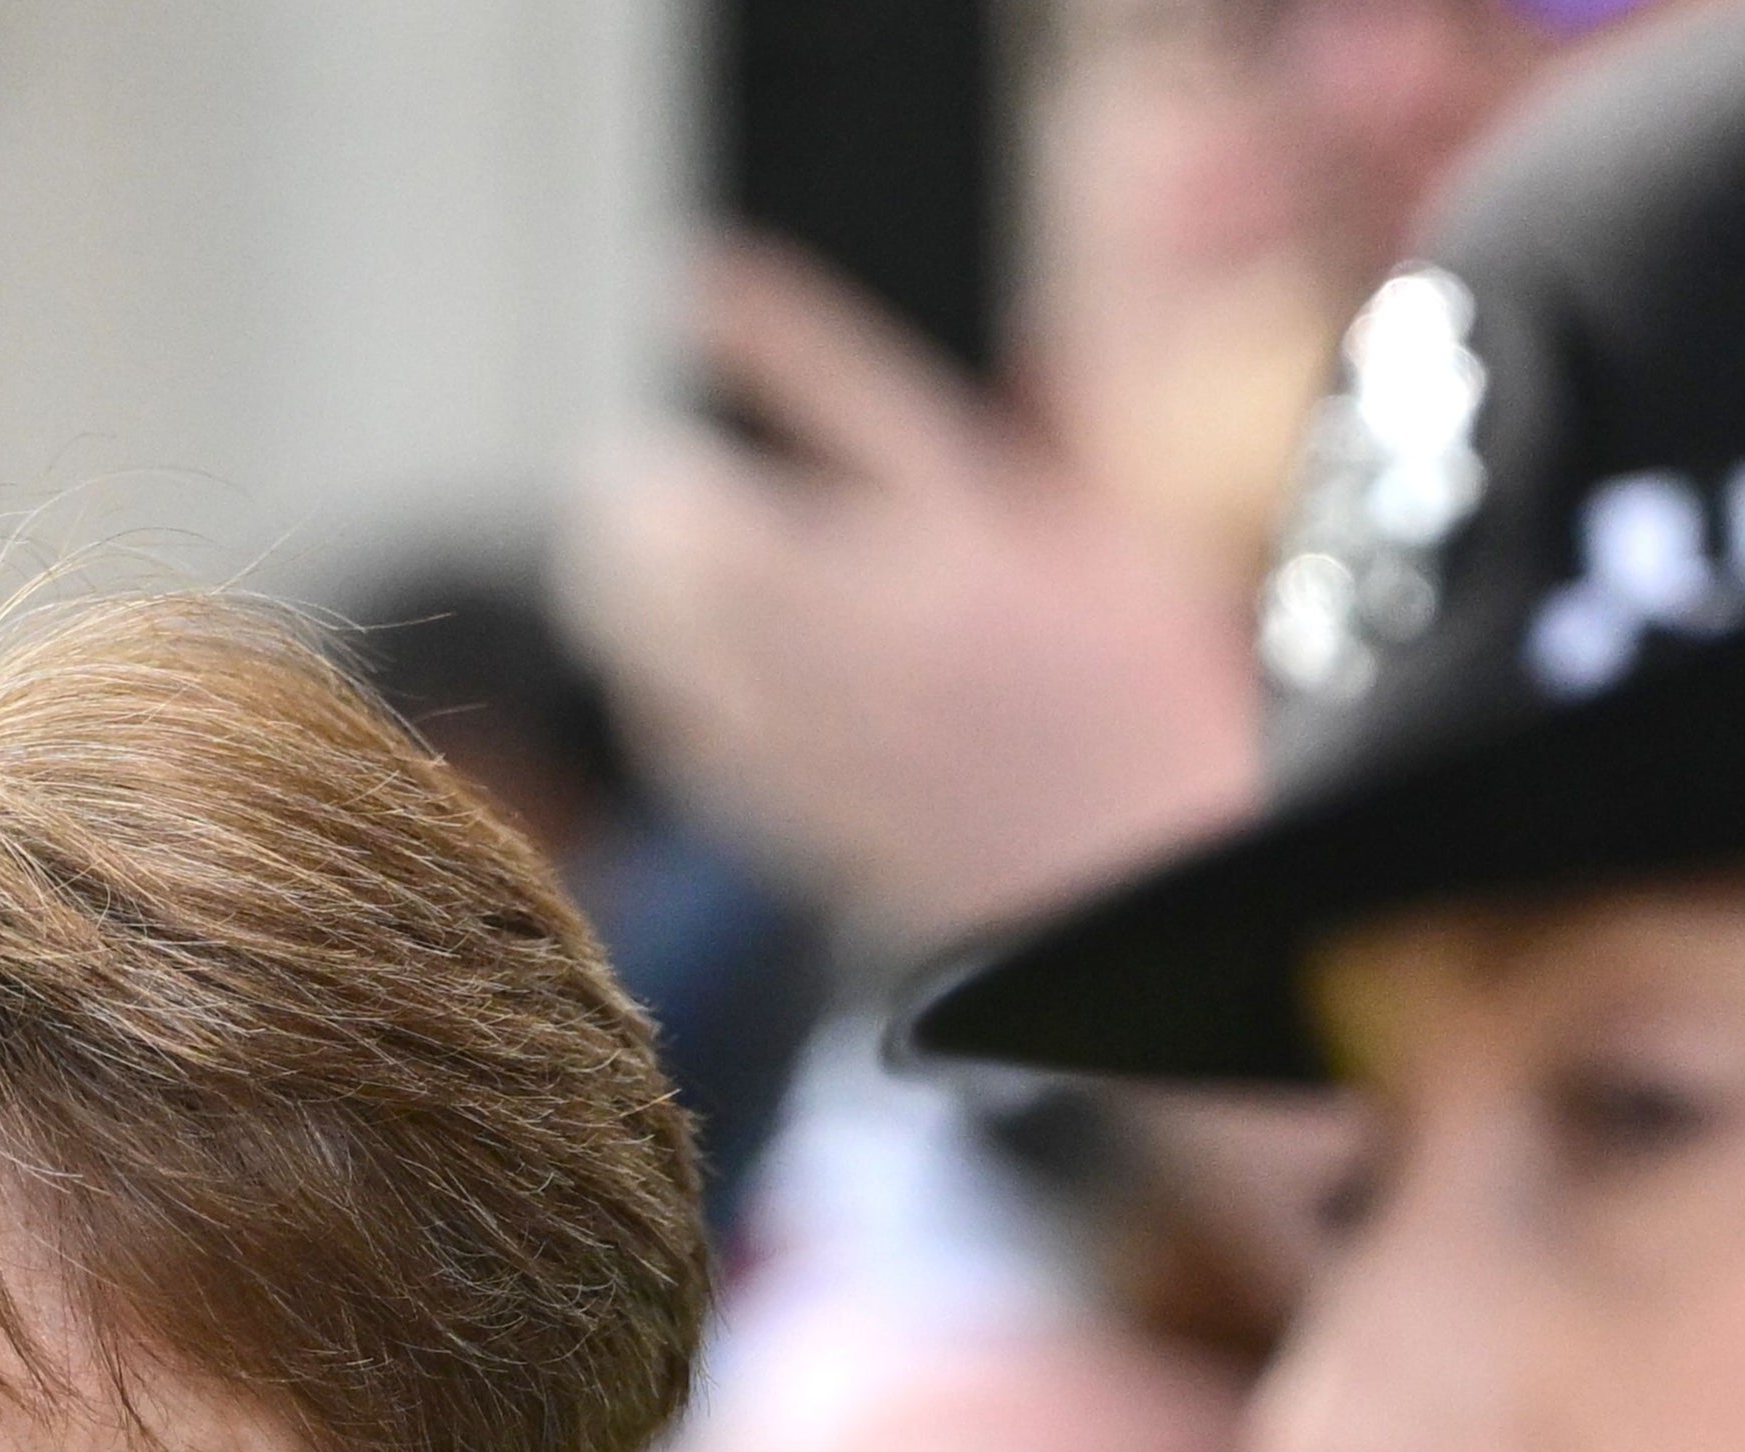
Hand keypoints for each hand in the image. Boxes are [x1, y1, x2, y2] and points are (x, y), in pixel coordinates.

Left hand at [557, 242, 1265, 947]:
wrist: (1143, 882)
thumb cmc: (1143, 712)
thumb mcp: (1121, 548)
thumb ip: (1039, 452)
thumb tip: (996, 368)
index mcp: (995, 535)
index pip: (864, 396)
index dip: (773, 328)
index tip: (695, 277)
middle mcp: (906, 620)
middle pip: (723, 529)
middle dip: (651, 493)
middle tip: (619, 470)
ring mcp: (846, 719)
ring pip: (687, 634)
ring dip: (623, 584)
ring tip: (601, 550)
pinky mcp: (811, 809)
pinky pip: (694, 737)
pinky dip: (654, 690)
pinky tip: (642, 665)